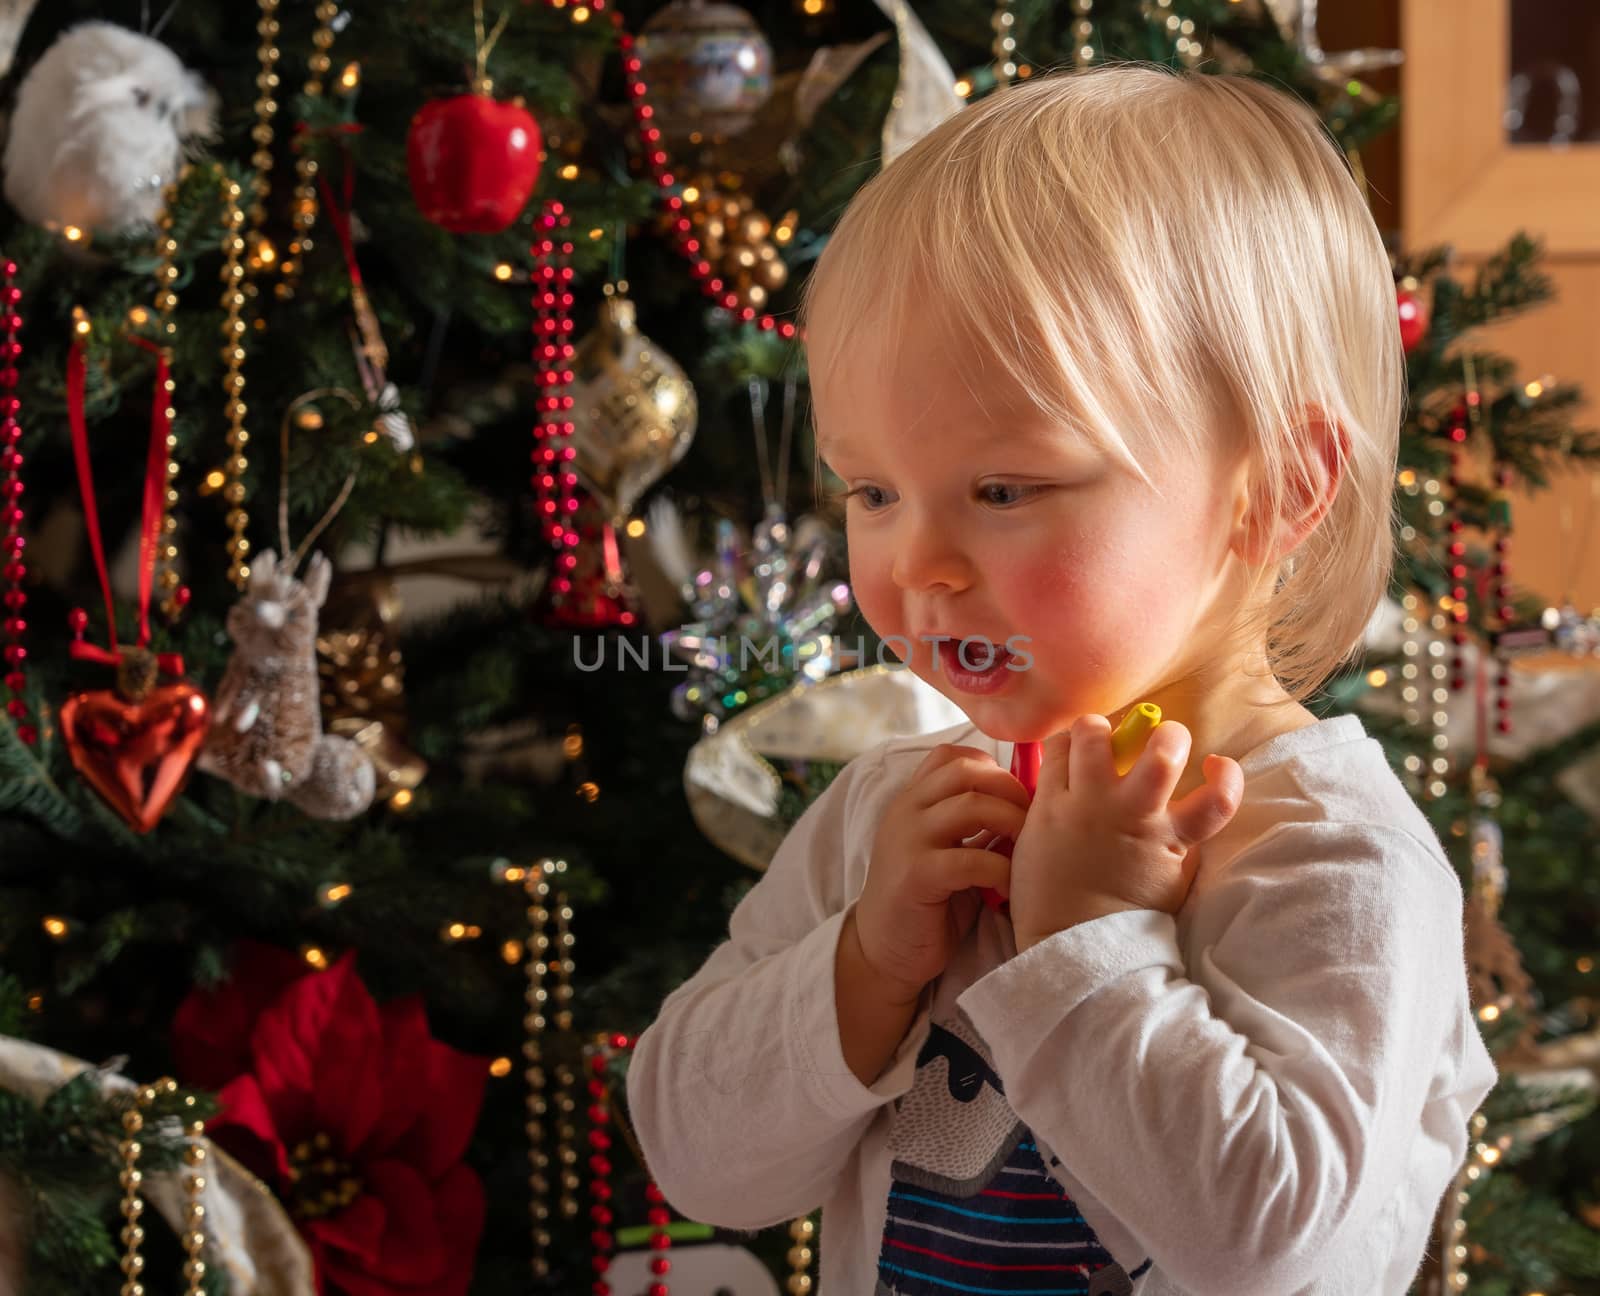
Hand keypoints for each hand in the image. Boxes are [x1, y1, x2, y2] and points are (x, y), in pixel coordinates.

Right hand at [853, 744, 1029, 1003]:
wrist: (882, 949)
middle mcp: (906, 811)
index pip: (951, 756)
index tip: (1014, 797)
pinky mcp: (916, 876)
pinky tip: (1007, 887)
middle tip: (1032, 820)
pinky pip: (969, 859)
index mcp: (913, 800)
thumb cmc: (926, 900)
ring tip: (1027, 850)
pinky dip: (999, 869)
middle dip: (1009, 789)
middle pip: (966, 771)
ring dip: (1011, 823)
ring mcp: (908, 841)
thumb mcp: (946, 851)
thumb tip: (1027, 806)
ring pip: (970, 806)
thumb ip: (973, 826)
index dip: (991, 767)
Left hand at [1008, 714, 1242, 952]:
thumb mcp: (1169, 883)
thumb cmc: (1120, 914)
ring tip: (1099, 739)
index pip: (1220, 799)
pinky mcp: (1047, 804)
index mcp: (1168, 840)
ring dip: (1101, 729)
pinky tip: (1068, 756)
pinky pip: (1056, 751)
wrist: (1064, 938)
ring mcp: (1086, 806)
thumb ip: (1181, 845)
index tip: (1214, 763)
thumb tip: (1189, 809)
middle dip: (1168, 733)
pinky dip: (1065, 745)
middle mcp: (1130, 815)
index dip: (1228, 774)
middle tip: (1157, 739)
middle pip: (1163, 753)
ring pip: (1096, 735)